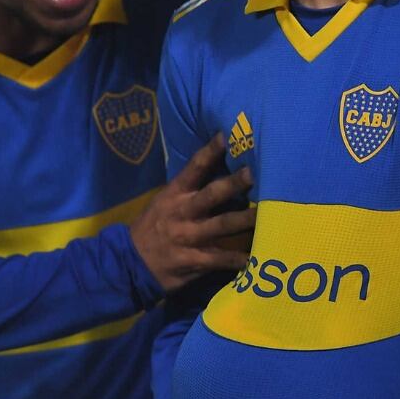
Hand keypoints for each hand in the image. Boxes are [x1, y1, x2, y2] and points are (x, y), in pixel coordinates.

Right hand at [130, 133, 254, 292]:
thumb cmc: (154, 226)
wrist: (130, 262)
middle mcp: (183, 212)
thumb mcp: (164, 202)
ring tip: (268, 213)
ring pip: (222, 225)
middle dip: (234, 184)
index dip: (210, 152)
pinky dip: (238, 259)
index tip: (226, 136)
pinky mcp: (193, 260)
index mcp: (175, 194)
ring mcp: (188, 236)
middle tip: (254, 173)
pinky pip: (220, 259)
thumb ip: (189, 188)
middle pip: (212, 194)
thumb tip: (220, 167)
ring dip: (245, 219)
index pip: (194, 168)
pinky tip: (255, 258)